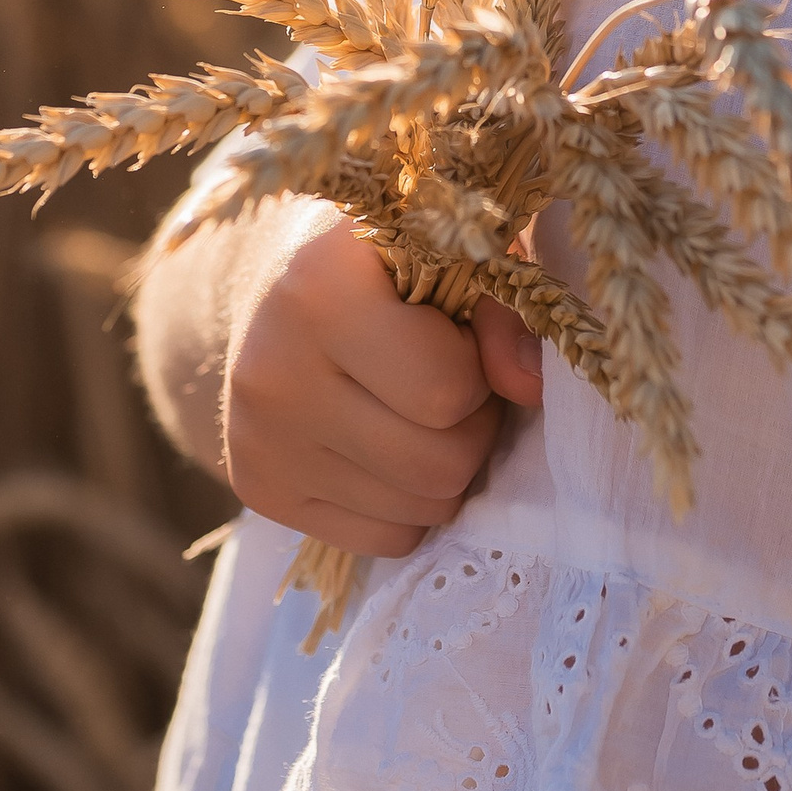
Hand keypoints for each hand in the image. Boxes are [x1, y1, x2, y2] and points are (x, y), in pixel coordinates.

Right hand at [215, 204, 545, 555]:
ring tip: (419, 410)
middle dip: (471, 428)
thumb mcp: (454, 250)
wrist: (280, 278)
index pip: (445, 390)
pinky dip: (408, 505)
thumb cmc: (388, 256)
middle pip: (438, 465)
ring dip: (445, 468)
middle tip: (453, 384)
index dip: (475, 369)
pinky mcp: (258, 490)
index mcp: (321, 291)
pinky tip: (387, 445)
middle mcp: (275, 373)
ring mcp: (259, 441)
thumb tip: (532, 386)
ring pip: (419, 511)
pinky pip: (386, 540)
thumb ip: (503, 308)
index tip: (456, 335)